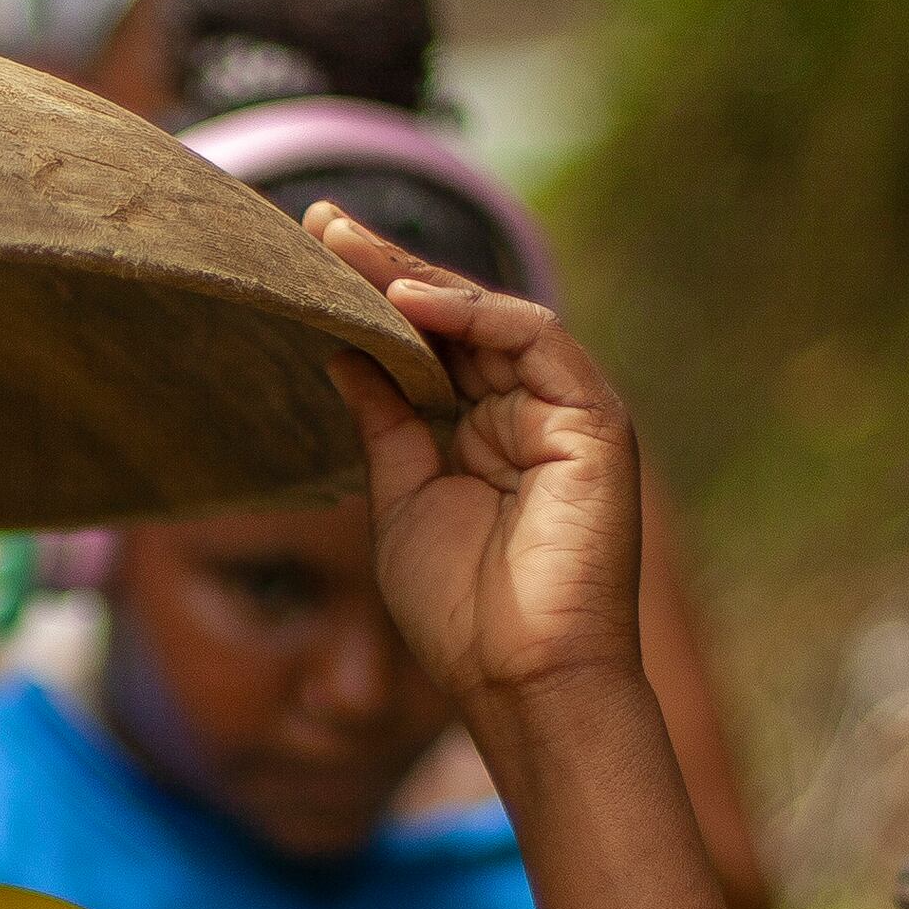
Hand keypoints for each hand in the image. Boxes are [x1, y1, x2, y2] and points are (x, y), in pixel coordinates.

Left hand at [309, 205, 646, 724]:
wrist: (523, 682)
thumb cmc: (464, 615)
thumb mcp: (402, 500)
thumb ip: (384, 423)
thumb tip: (343, 353)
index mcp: (485, 433)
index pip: (429, 346)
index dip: (373, 300)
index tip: (311, 256)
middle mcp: (529, 413)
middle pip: (457, 321)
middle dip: (387, 270)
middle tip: (320, 225)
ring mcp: (566, 413)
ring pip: (493, 319)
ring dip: (419, 279)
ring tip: (348, 249)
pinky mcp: (596, 422)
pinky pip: (535, 341)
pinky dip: (474, 314)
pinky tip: (408, 299)